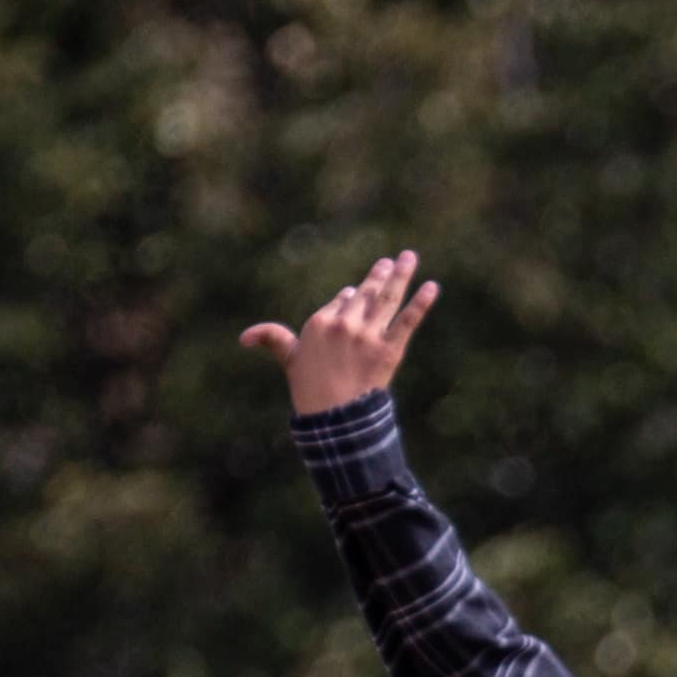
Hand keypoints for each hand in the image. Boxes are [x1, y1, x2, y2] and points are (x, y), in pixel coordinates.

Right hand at [242, 251, 438, 416]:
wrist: (334, 419)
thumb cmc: (309, 391)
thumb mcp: (288, 360)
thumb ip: (272, 339)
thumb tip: (244, 337)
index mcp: (320, 321)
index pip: (341, 301)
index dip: (350, 298)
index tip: (356, 293)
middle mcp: (344, 323)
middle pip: (365, 294)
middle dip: (380, 275)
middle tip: (391, 261)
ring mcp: (368, 335)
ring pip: (387, 298)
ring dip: (401, 275)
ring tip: (409, 257)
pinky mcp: (390, 349)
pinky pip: (408, 320)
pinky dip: (421, 303)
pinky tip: (432, 287)